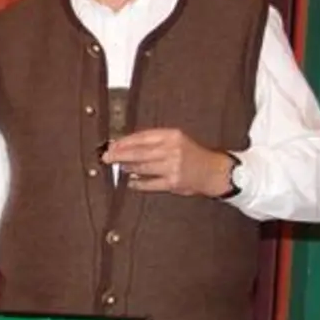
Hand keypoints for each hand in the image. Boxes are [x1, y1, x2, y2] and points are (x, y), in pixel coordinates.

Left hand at [100, 128, 232, 196]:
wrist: (213, 171)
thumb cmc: (192, 154)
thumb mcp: (177, 140)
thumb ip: (154, 141)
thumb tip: (126, 144)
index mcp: (172, 136)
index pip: (142, 137)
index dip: (124, 141)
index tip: (112, 144)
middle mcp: (172, 150)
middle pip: (139, 152)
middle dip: (119, 155)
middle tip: (106, 157)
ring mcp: (172, 167)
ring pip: (142, 167)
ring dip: (128, 168)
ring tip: (120, 167)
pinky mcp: (173, 183)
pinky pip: (150, 184)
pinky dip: (138, 183)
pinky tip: (130, 182)